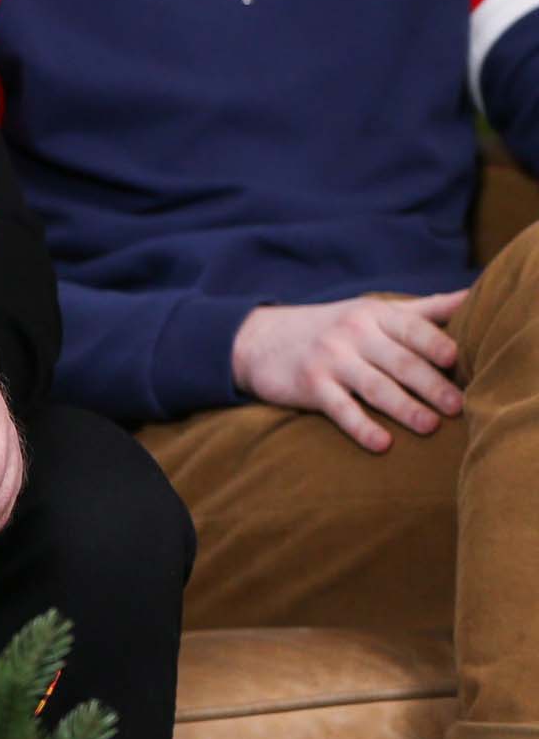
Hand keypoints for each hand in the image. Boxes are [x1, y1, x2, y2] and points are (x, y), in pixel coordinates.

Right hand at [233, 290, 468, 452]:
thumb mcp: (374, 311)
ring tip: (430, 427)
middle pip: (398, 361)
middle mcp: (352, 334)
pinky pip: (340, 409)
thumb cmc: (334, 328)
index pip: (410, 328)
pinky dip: (361, 427)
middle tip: (457, 406)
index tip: (455, 359)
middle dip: (430, 384)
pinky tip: (382, 444)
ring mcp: (329, 360)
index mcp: (373, 314)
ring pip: (374, 386)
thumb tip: (475, 294)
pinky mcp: (310, 387)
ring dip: (404, 408)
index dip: (433, 343)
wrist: (261, 339)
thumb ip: (425, 309)